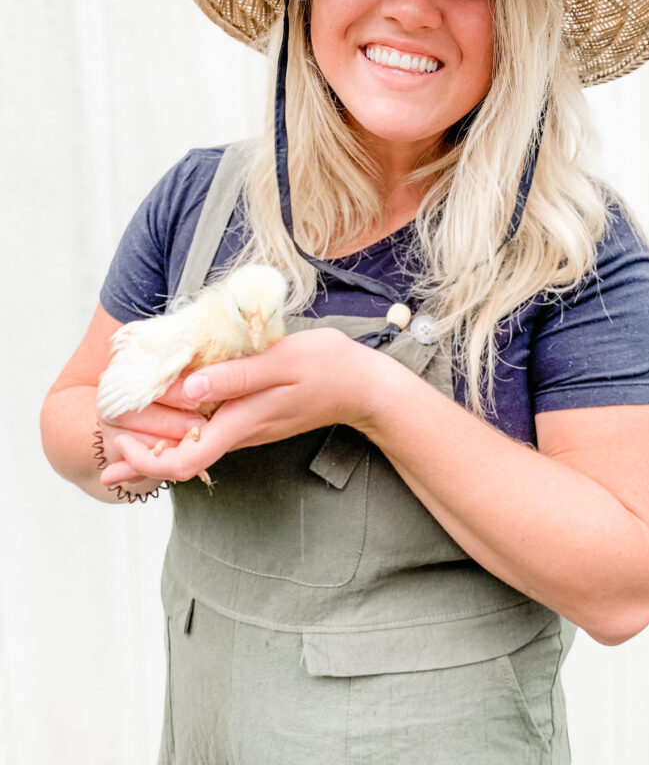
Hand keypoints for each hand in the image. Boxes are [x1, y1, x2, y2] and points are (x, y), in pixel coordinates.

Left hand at [104, 327, 383, 483]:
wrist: (365, 387)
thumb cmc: (327, 367)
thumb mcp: (281, 362)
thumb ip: (235, 376)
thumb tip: (186, 388)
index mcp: (242, 422)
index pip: (184, 460)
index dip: (145, 461)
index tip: (120, 442)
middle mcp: (241, 433)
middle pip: (182, 457)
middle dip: (142, 455)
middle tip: (108, 442)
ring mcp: (249, 428)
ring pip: (196, 445)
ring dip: (162, 440)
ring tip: (127, 426)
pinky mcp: (256, 419)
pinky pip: (212, 432)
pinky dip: (185, 428)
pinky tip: (172, 410)